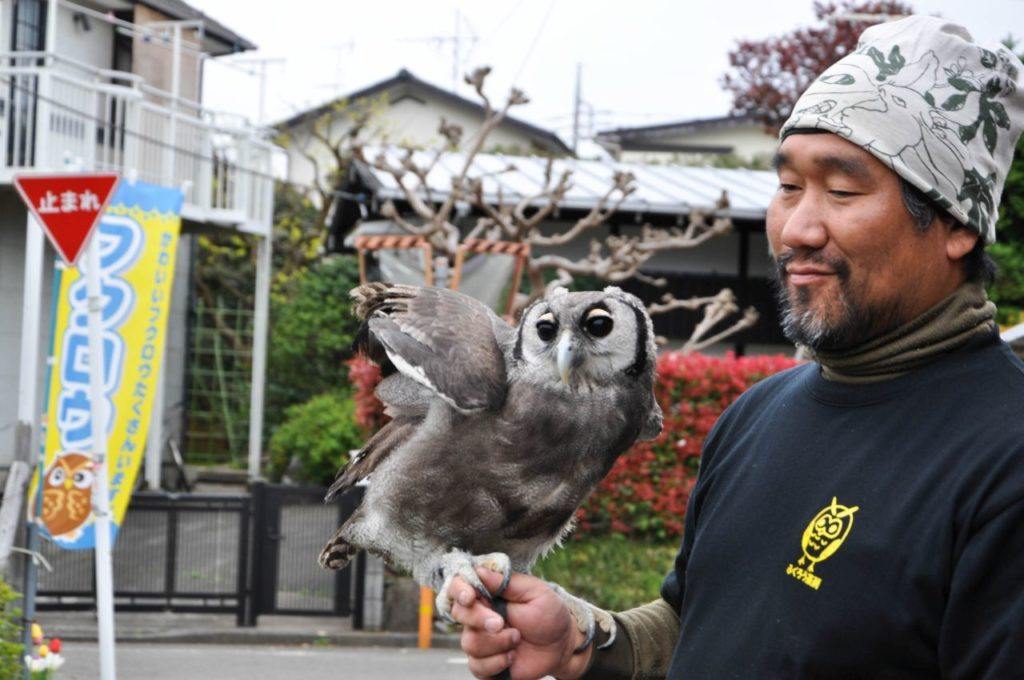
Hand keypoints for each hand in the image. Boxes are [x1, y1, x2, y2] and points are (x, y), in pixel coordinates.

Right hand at [451, 568, 592, 679]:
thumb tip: (480, 571)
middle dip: (479, 619)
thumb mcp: (535, 592)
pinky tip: (512, 657)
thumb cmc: (549, 614)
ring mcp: (481, 640)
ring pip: (469, 643)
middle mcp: (479, 616)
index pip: (460, 586)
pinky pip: (477, 667)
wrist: (561, 645)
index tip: (470, 598)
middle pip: (460, 614)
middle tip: (501, 624)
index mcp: (489, 594)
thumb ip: (507, 583)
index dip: (459, 590)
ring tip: (517, 639)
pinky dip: (496, 664)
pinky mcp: (486, 663)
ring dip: (496, 643)